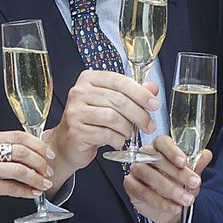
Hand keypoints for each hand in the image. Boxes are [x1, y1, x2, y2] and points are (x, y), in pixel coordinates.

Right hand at [0, 130, 54, 217]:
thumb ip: (5, 149)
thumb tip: (35, 152)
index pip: (19, 136)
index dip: (38, 145)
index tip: (49, 154)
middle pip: (21, 152)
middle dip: (40, 163)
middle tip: (49, 172)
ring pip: (19, 170)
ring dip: (36, 178)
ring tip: (45, 184)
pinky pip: (11, 188)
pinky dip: (26, 191)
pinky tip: (33, 193)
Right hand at [42, 70, 158, 180]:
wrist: (67, 144)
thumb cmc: (91, 122)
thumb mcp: (111, 104)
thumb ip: (132, 94)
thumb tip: (153, 88)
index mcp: (88, 79)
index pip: (120, 81)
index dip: (141, 93)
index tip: (154, 104)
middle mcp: (78, 92)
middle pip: (118, 100)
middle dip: (139, 115)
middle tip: (149, 125)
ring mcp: (75, 111)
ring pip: (113, 118)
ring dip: (127, 129)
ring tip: (129, 134)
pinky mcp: (75, 131)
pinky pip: (105, 134)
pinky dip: (117, 140)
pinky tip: (117, 141)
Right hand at [123, 134, 211, 222]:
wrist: (168, 207)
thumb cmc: (177, 185)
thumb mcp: (190, 176)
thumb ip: (197, 164)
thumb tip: (206, 154)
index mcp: (159, 148)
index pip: (162, 142)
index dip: (173, 151)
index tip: (184, 162)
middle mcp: (145, 156)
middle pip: (157, 159)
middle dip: (178, 174)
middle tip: (194, 184)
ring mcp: (135, 170)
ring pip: (150, 176)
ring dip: (171, 189)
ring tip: (186, 199)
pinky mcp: (130, 185)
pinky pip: (143, 192)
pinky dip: (160, 202)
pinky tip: (174, 207)